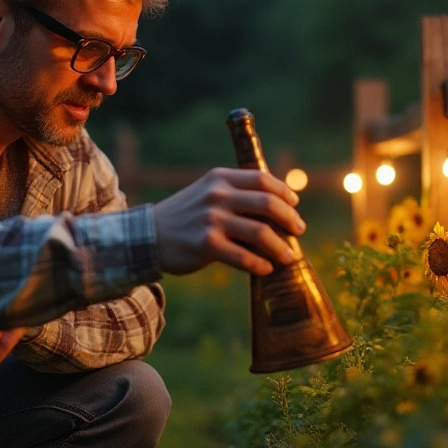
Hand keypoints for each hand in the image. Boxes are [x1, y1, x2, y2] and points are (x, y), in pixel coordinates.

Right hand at [152, 167, 305, 275]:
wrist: (148, 236)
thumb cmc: (186, 216)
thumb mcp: (207, 193)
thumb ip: (236, 194)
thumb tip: (279, 208)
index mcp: (219, 178)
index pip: (262, 179)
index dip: (284, 193)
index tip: (294, 205)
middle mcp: (217, 195)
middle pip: (268, 204)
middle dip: (290, 219)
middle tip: (299, 230)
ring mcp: (211, 220)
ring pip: (260, 232)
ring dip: (280, 247)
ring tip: (288, 256)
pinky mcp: (206, 245)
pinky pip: (244, 256)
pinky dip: (260, 264)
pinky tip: (266, 268)